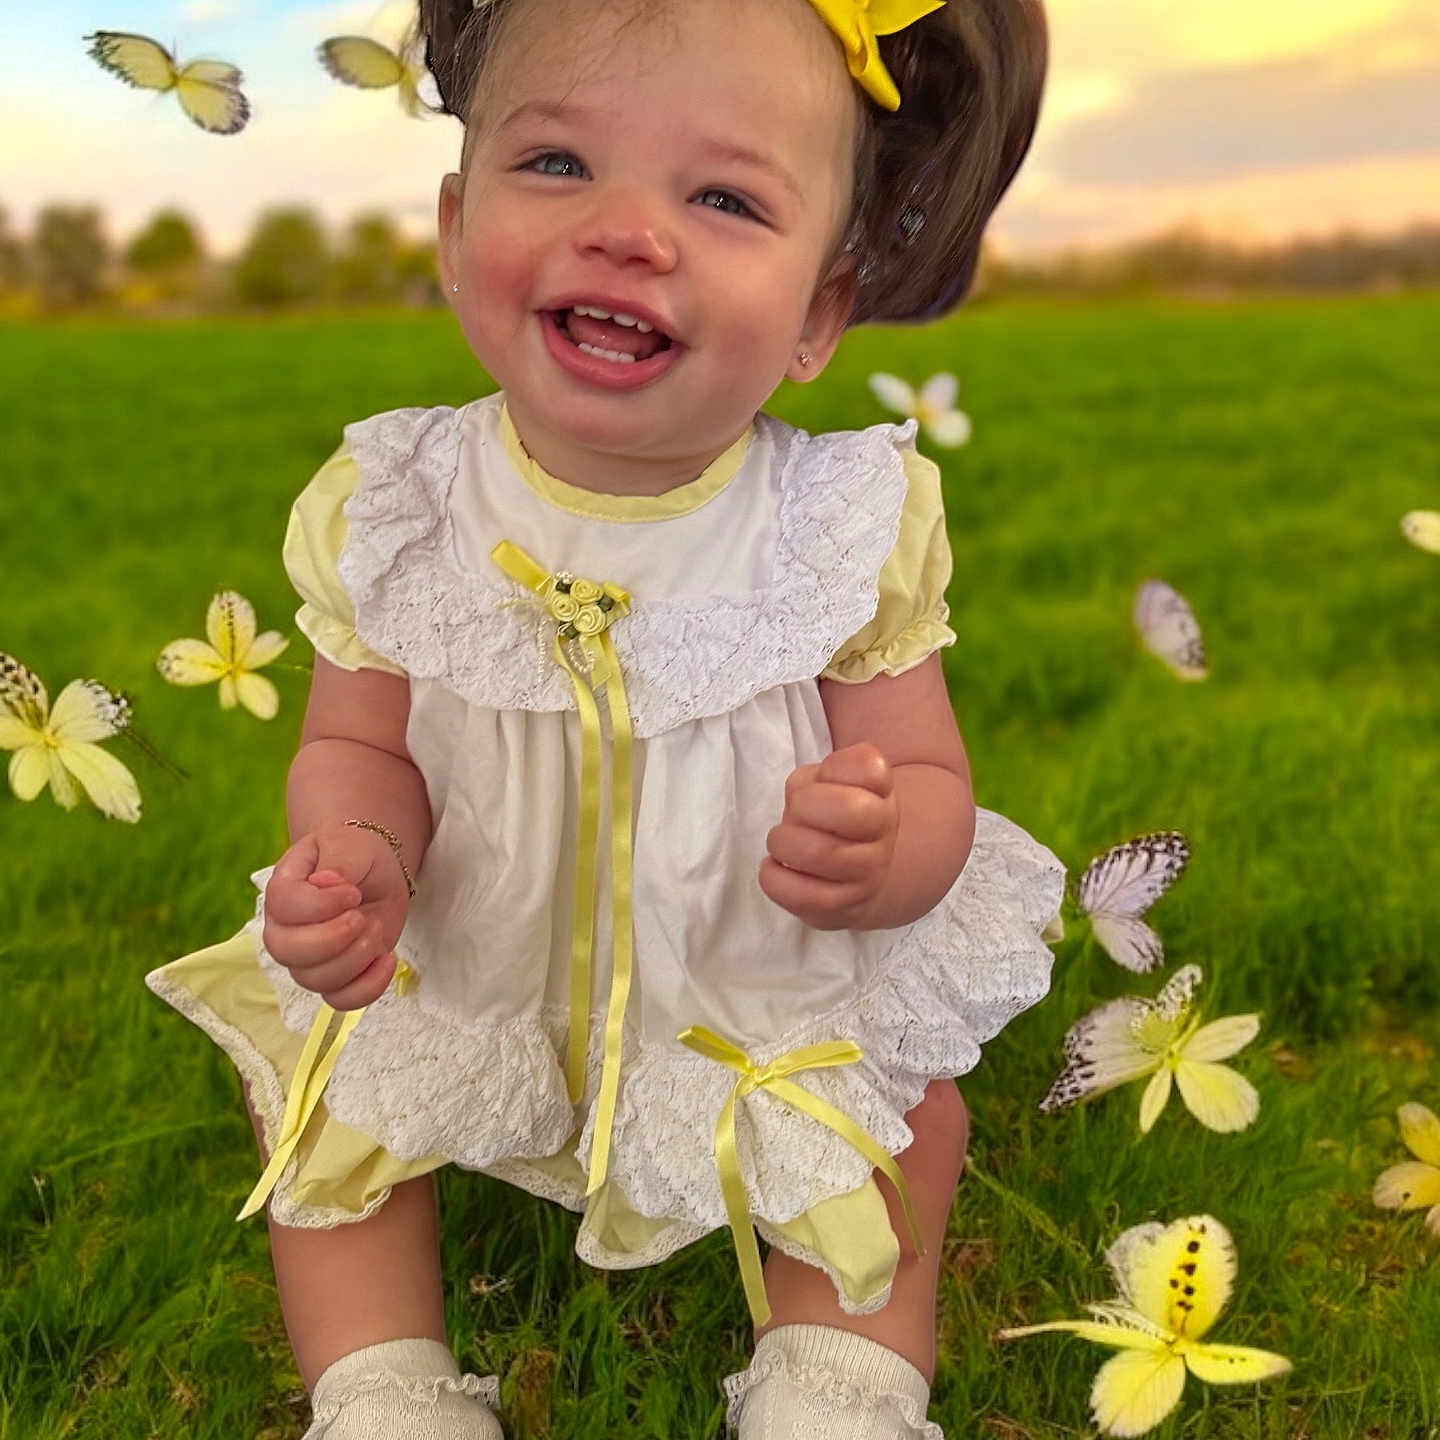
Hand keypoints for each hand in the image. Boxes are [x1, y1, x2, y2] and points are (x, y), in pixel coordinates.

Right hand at [261, 822, 411, 1010]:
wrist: (372, 870)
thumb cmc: (354, 853)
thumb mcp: (348, 843)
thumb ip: (338, 861)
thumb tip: (326, 882)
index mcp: (282, 890)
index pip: (283, 906)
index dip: (320, 905)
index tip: (351, 892)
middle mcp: (285, 929)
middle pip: (288, 951)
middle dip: (333, 937)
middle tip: (362, 916)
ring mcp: (307, 958)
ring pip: (315, 980)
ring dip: (355, 958)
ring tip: (374, 928)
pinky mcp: (336, 977)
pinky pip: (341, 1001)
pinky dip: (368, 987)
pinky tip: (386, 958)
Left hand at [759, 742, 898, 929]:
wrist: (862, 875)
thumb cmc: (835, 815)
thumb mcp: (833, 780)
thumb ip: (825, 772)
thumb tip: (809, 791)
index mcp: (882, 795)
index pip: (868, 767)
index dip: (834, 768)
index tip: (825, 780)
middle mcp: (883, 835)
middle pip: (846, 809)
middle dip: (802, 805)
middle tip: (794, 814)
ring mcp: (866, 877)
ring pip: (816, 852)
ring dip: (782, 842)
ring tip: (782, 843)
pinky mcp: (840, 910)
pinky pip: (797, 894)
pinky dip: (773, 877)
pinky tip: (777, 867)